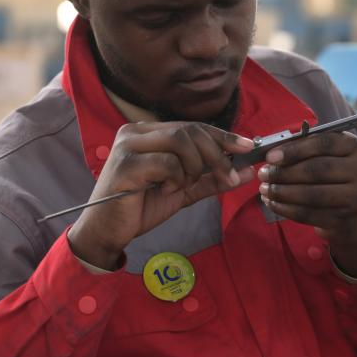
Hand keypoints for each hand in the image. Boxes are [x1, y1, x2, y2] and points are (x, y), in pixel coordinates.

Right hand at [68, 122, 256, 269]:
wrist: (108, 231)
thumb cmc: (140, 208)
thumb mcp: (183, 191)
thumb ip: (211, 180)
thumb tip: (247, 171)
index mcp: (147, 133)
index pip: (192, 126)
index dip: (222, 135)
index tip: (248, 146)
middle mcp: (135, 132)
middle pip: (189, 130)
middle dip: (216, 154)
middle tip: (228, 176)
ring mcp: (128, 145)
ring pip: (180, 142)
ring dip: (194, 168)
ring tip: (183, 186)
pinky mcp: (125, 164)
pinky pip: (167, 162)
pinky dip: (175, 179)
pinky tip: (164, 191)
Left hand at [257, 131, 356, 277]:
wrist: (351, 211)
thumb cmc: (329, 175)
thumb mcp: (322, 155)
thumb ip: (301, 149)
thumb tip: (271, 153)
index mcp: (352, 146)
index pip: (323, 143)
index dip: (294, 150)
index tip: (270, 157)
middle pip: (316, 170)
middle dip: (284, 173)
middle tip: (263, 174)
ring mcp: (355, 196)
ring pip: (311, 194)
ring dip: (282, 192)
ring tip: (265, 189)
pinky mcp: (344, 218)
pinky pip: (308, 214)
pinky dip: (286, 209)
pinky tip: (272, 203)